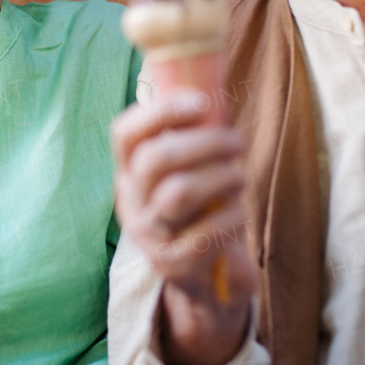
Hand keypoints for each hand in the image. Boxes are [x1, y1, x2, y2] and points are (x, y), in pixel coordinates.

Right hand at [111, 91, 255, 364]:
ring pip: (179, 193)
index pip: (126, 133)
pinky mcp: (171, 264)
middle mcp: (130, 201)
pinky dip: (231, 217)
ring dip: (220, 178)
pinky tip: (239, 213)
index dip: (161, 111)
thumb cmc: (201, 212)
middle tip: (236, 143)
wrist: (203, 280)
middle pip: (156, 159)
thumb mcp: (188, 174)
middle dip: (205, 143)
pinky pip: (204, 234)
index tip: (201, 102)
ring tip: (239, 179)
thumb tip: (213, 84)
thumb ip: (193, 138)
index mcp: (130, 171)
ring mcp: (148, 235)